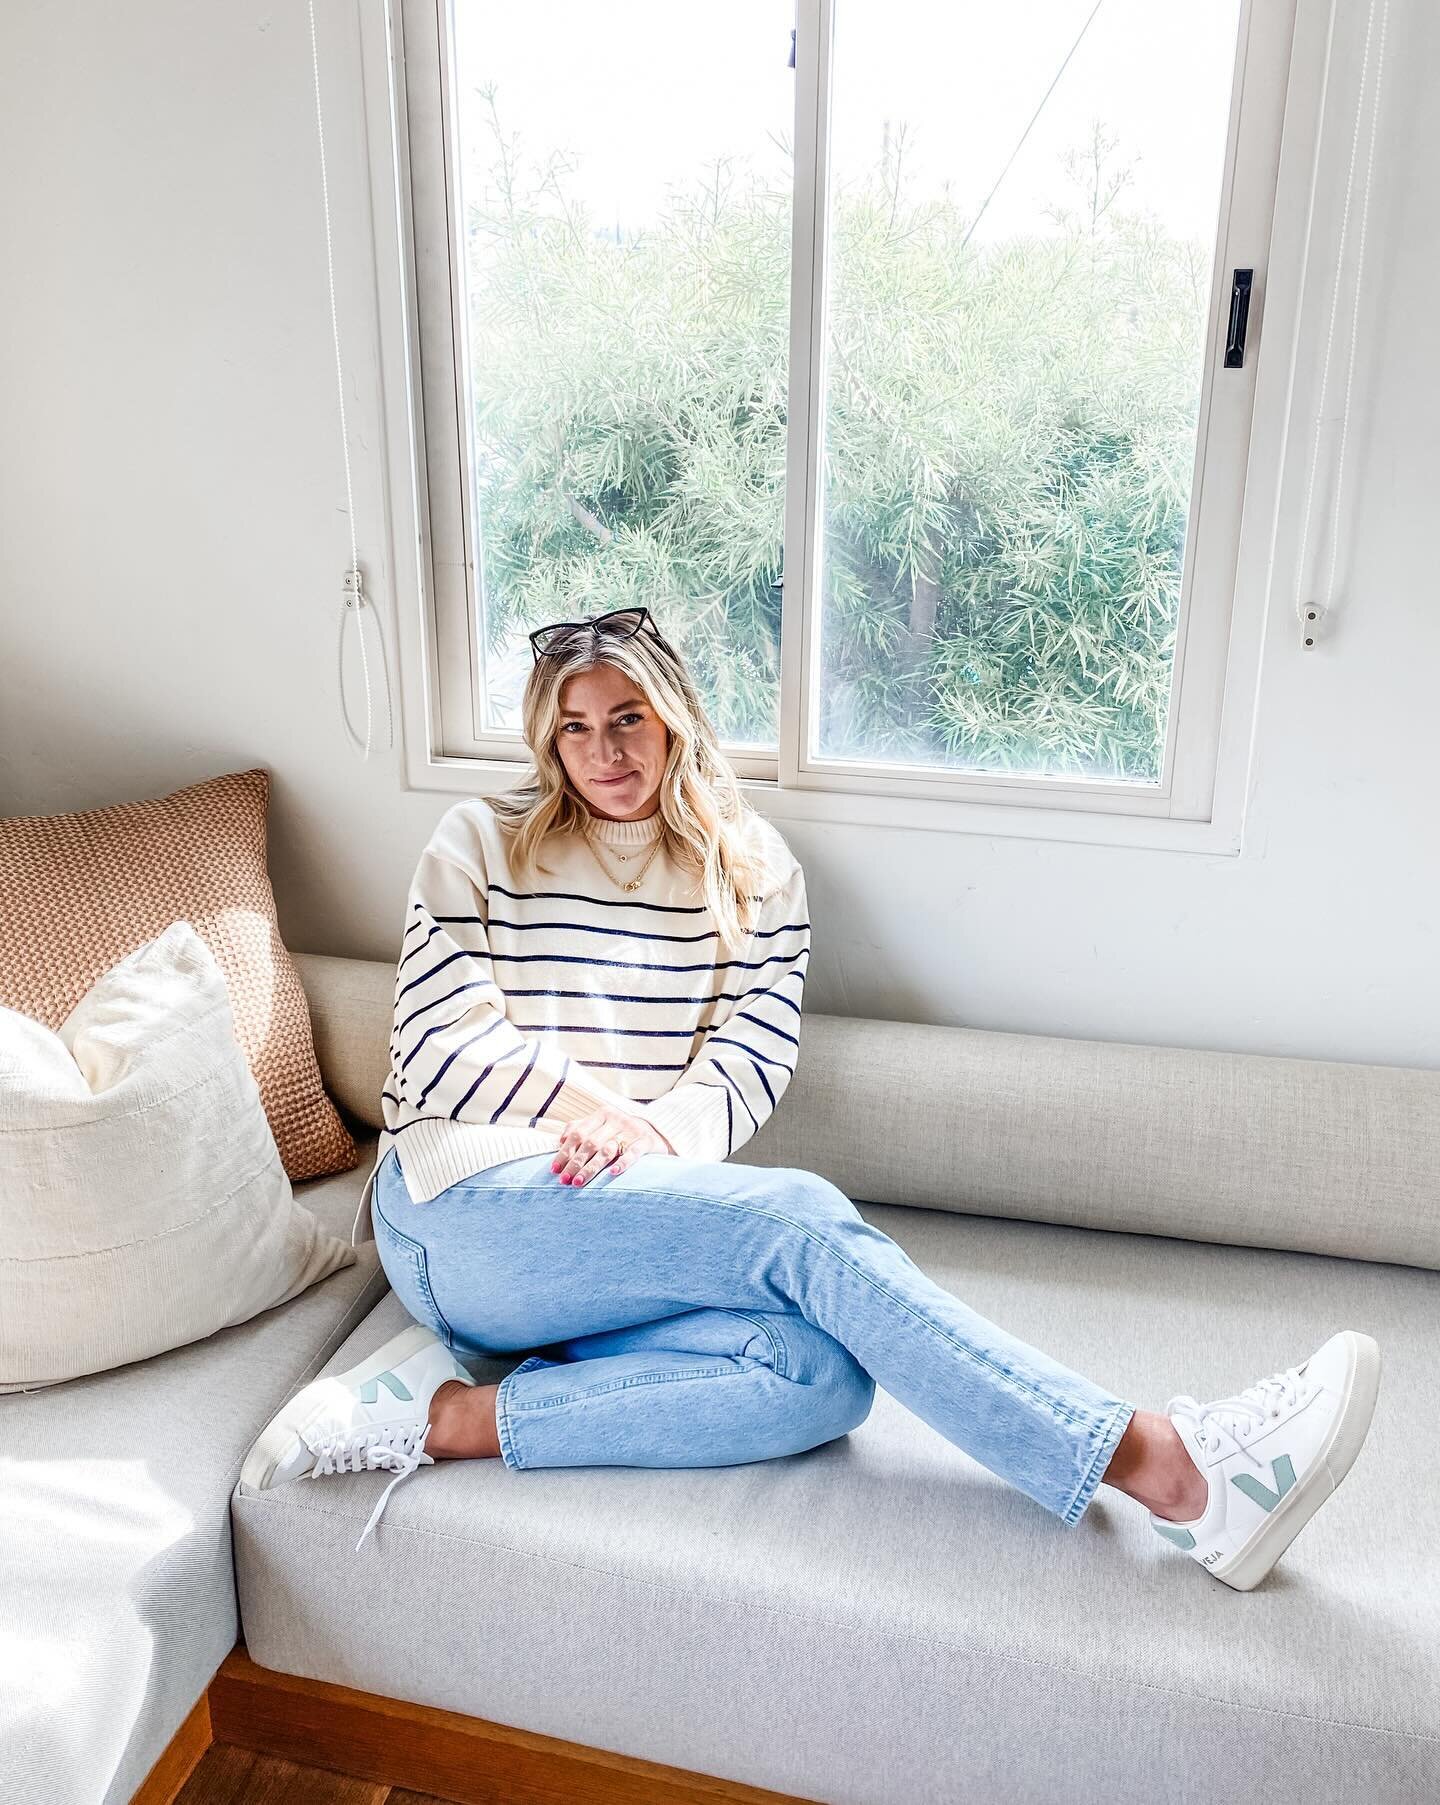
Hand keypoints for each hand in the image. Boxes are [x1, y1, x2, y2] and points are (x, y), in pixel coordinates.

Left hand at [551, 1107, 674, 1185]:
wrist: (656, 1132)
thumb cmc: (621, 1132)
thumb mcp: (602, 1125)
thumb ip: (581, 1128)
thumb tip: (560, 1140)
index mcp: (602, 1114)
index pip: (578, 1133)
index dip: (564, 1152)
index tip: (554, 1170)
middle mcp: (616, 1119)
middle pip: (590, 1143)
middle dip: (575, 1163)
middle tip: (564, 1180)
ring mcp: (632, 1129)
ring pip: (607, 1150)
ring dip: (591, 1168)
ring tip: (579, 1182)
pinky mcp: (646, 1141)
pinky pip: (633, 1153)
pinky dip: (622, 1163)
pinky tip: (612, 1173)